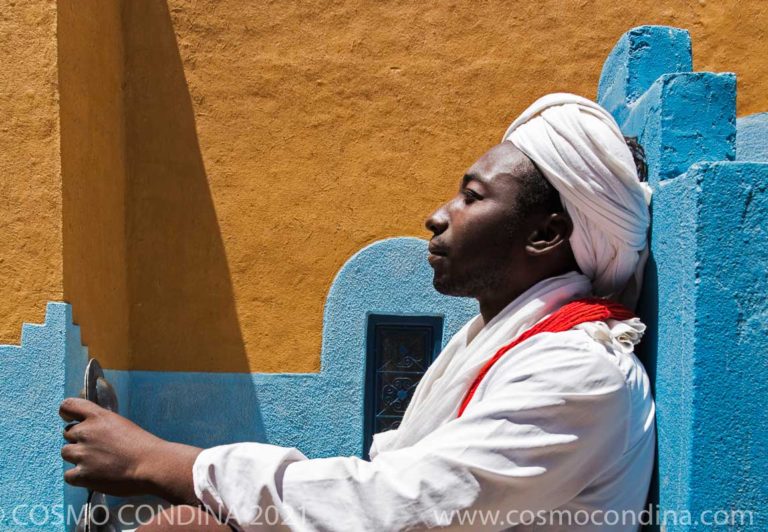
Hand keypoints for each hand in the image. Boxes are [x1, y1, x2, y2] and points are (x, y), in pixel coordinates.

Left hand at [59, 398, 201, 503]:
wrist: (151, 466)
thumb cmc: (143, 445)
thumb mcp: (122, 424)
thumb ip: (102, 424)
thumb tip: (91, 429)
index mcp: (98, 416)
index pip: (68, 406)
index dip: (66, 413)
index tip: (70, 419)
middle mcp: (86, 432)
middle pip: (67, 433)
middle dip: (78, 439)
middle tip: (96, 448)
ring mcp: (82, 454)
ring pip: (66, 453)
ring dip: (77, 457)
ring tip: (96, 463)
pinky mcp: (82, 475)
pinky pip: (69, 475)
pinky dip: (79, 477)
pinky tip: (95, 476)